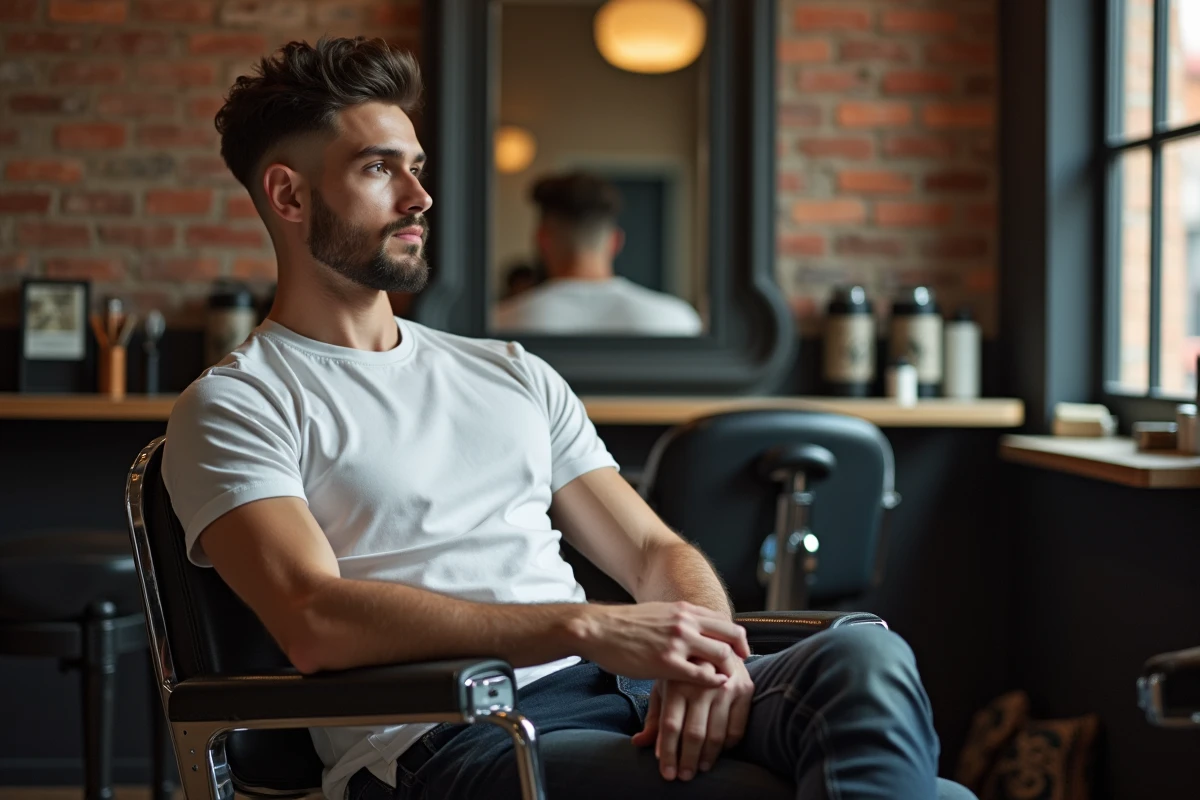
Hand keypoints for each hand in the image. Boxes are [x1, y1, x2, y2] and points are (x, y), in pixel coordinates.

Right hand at [572, 602, 749, 686]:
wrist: (597, 629)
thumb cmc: (624, 625)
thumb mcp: (659, 613)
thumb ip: (679, 620)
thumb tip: (694, 630)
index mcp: (684, 609)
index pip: (724, 620)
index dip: (736, 637)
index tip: (739, 650)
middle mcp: (686, 622)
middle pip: (731, 635)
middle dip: (741, 652)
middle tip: (741, 666)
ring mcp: (677, 642)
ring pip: (720, 654)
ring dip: (729, 669)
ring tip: (729, 681)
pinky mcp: (666, 662)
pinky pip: (701, 675)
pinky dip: (713, 682)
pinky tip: (715, 686)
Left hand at [630, 657, 754, 780]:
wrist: (713, 637)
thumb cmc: (683, 666)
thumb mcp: (663, 685)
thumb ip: (654, 716)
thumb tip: (639, 743)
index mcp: (677, 682)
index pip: (671, 726)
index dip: (668, 753)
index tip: (667, 773)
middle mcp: (702, 685)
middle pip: (694, 734)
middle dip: (687, 761)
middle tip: (683, 776)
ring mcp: (726, 687)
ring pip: (716, 735)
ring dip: (708, 758)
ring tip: (700, 769)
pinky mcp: (745, 689)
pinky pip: (737, 728)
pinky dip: (728, 746)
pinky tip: (719, 752)